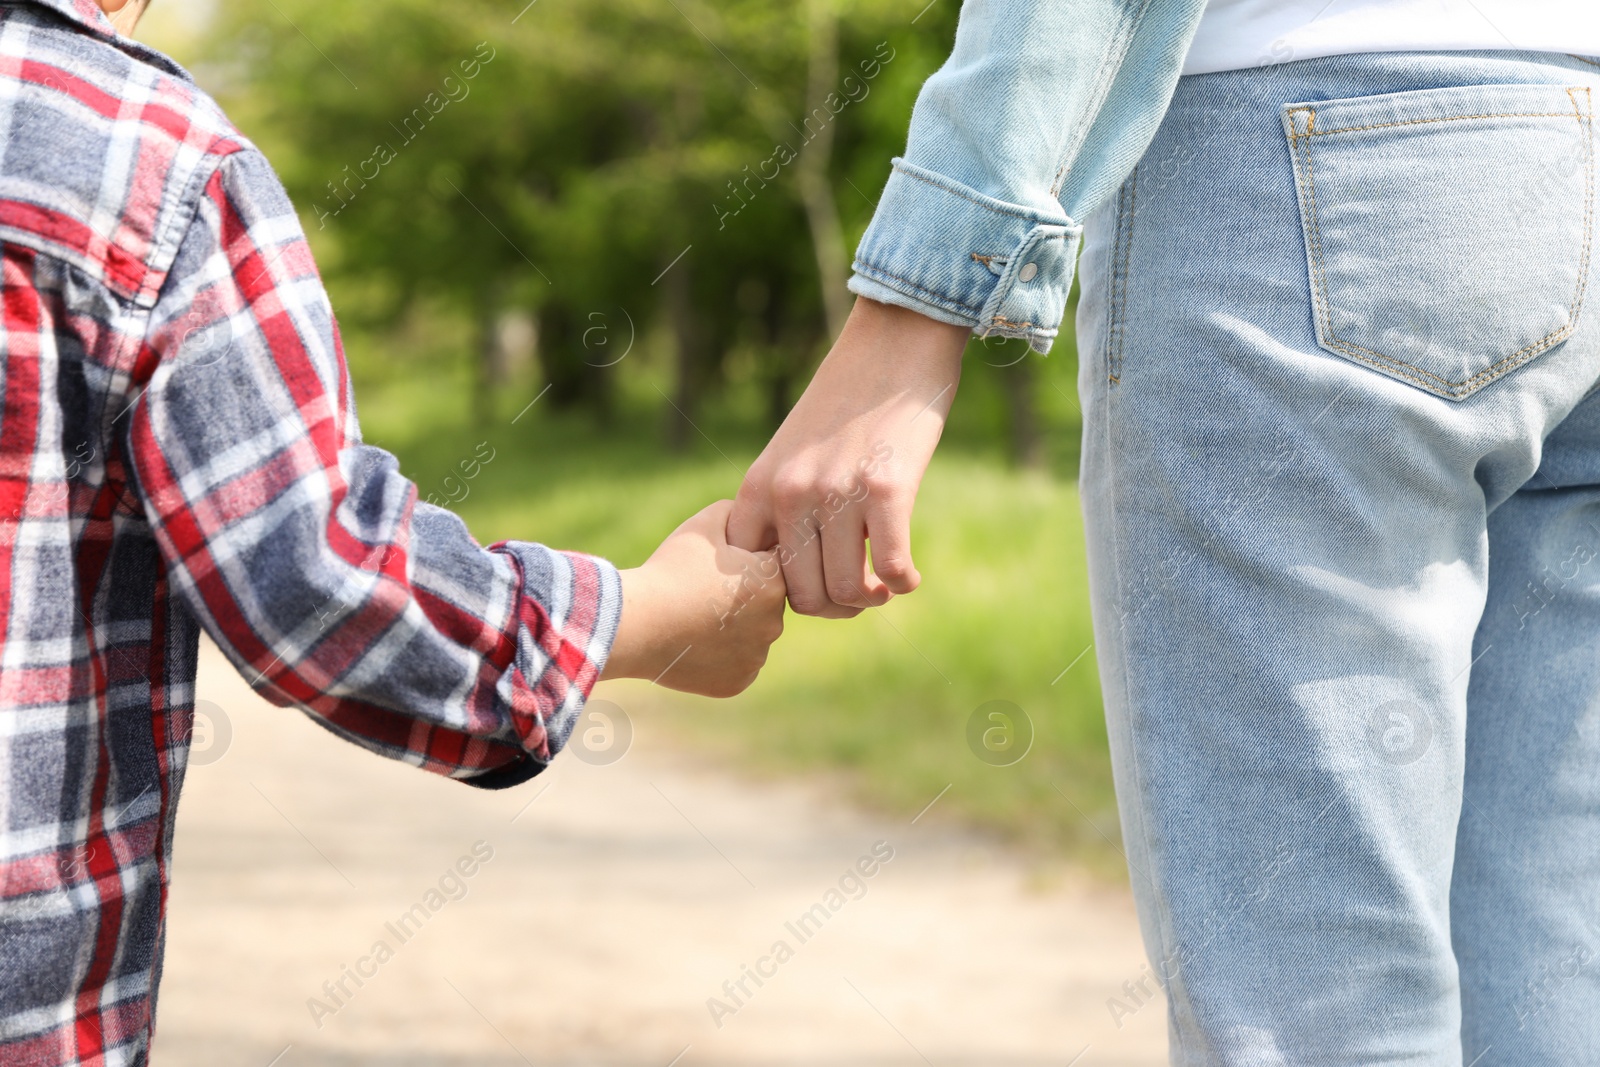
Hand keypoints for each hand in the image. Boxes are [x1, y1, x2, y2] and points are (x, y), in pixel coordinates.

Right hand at [601, 500, 785, 697]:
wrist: (635, 623)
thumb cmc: (669, 570)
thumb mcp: (704, 524)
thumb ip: (741, 512)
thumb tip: (761, 515)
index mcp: (772, 582)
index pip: (776, 563)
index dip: (750, 558)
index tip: (722, 564)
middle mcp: (774, 623)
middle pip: (767, 601)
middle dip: (745, 594)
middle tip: (704, 591)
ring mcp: (756, 656)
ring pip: (753, 633)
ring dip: (735, 626)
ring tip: (696, 616)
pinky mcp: (739, 681)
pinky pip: (738, 662)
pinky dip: (722, 654)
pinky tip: (696, 642)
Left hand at [727, 297, 967, 616]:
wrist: (892, 344)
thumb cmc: (846, 403)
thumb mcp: (792, 452)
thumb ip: (784, 505)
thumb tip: (796, 572)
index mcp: (759, 487)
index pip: (752, 576)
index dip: (786, 593)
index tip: (816, 582)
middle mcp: (791, 494)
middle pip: (803, 595)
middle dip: (835, 607)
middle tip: (859, 593)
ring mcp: (837, 493)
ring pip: (846, 591)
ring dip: (870, 599)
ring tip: (883, 586)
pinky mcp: (887, 490)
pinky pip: (891, 570)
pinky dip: (903, 583)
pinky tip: (908, 576)